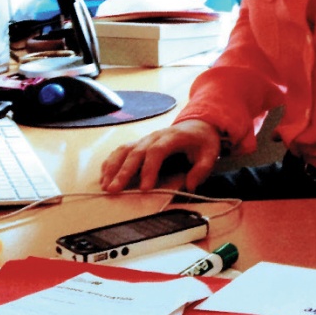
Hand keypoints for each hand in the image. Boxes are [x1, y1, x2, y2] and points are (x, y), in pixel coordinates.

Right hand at [99, 119, 221, 192]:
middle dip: (124, 172)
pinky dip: (110, 163)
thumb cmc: (202, 141)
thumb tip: (190, 186)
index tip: (144, 188)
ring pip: (124, 151)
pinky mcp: (138, 144)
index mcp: (173, 137)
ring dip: (113, 168)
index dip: (149, 169)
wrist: (197, 124)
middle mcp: (154, 136)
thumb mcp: (211, 153)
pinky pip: (120, 151)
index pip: (157, 152)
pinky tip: (104, 177)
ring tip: (106, 186)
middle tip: (114, 191)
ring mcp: (144, 139)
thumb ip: (202, 169)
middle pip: (135, 152)